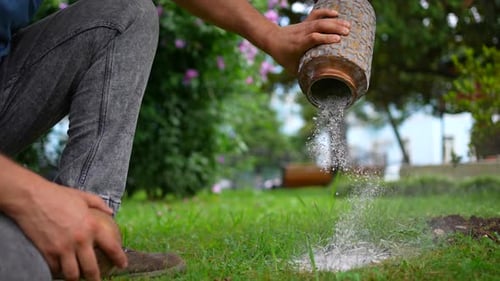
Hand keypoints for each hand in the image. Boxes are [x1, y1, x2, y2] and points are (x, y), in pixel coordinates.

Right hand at [8, 183, 126, 280]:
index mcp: (92, 226)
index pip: (112, 248)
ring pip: (73, 274)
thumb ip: (99, 204)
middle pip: (91, 269)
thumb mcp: (83, 196)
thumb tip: (110, 212)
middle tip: (97, 280)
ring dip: (76, 278)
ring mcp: (63, 248)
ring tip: (78, 278)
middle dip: (96, 278)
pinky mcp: (47, 253)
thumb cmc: (57, 195)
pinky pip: (55, 269)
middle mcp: (80, 240)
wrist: (30, 198)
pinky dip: (59, 271)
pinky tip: (60, 269)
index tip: (122, 265)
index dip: (119, 259)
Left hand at [266, 9, 350, 74]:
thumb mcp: (291, 68)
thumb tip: (316, 86)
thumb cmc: (282, 55)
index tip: (337, 40)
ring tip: (348, 26)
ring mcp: (304, 26)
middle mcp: (302, 33)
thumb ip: (302, 74)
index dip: (325, 38)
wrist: (272, 38)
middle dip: (334, 28)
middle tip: (347, 33)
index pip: (313, 38)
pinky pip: (316, 14)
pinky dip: (326, 12)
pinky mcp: (305, 22)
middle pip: (319, 27)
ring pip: (320, 21)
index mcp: (299, 45)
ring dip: (335, 22)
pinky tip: (337, 13)